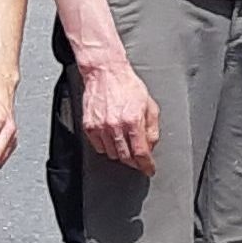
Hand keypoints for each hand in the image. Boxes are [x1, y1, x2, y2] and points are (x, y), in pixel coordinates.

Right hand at [80, 59, 161, 175]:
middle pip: (125, 157)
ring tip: (126, 145)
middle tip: (139, 161)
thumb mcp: (149, 105)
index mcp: (133, 120)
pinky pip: (98, 147)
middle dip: (135, 162)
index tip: (149, 169)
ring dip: (121, 154)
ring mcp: (100, 127)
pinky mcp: (89, 126)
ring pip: (112, 154)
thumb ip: (152, 128)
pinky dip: (107, 147)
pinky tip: (113, 140)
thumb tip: (151, 146)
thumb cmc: (128, 86)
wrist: (106, 73)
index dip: (146, 165)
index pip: (141, 152)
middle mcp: (116, 126)